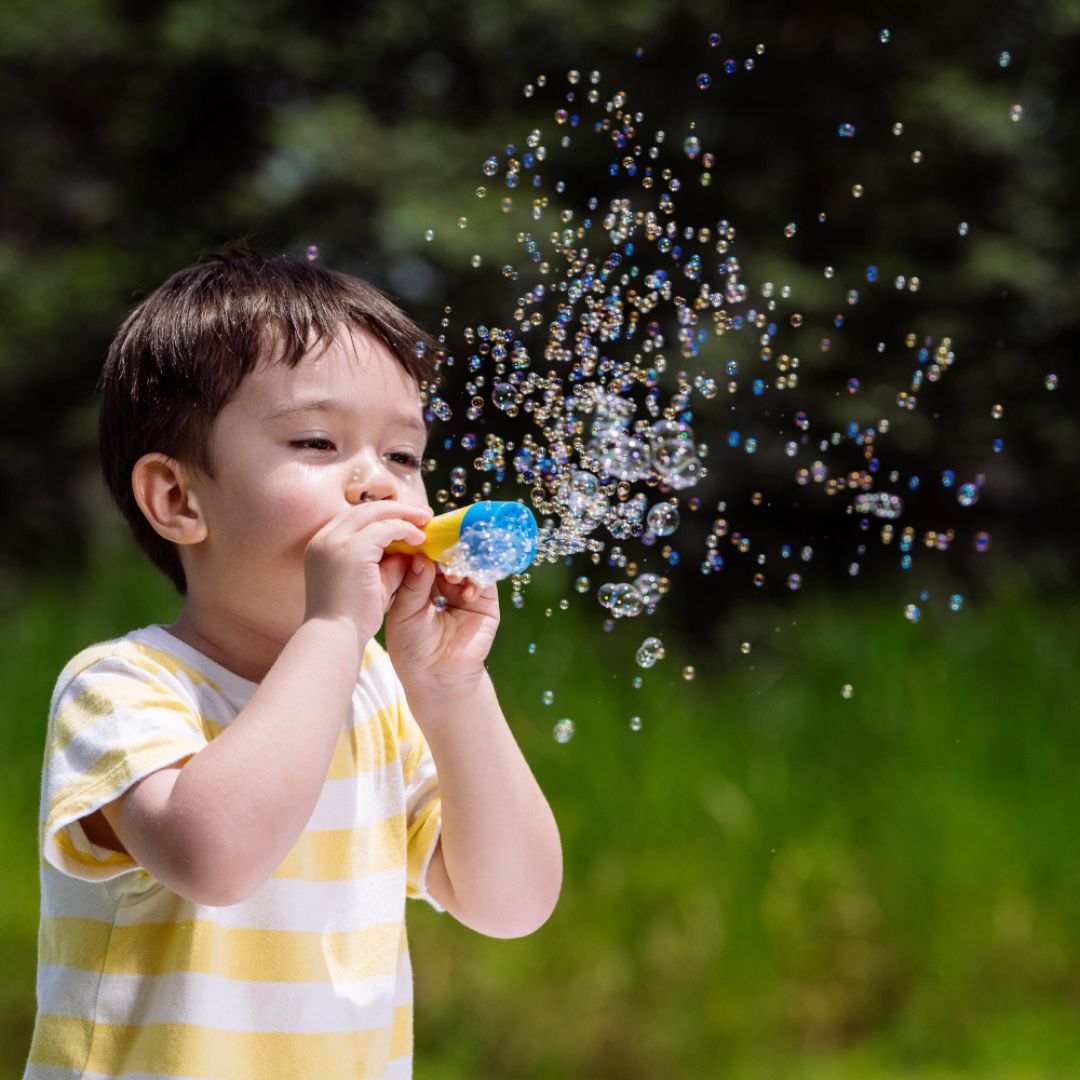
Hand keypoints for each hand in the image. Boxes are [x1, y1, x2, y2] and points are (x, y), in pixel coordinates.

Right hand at [302, 500, 432, 649]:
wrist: (335, 636)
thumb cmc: (351, 618)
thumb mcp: (371, 583)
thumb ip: (388, 563)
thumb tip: (411, 550)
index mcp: (322, 545)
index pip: (355, 519)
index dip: (382, 516)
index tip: (405, 519)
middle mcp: (324, 538)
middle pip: (364, 509)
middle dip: (395, 509)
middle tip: (422, 514)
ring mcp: (335, 541)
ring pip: (374, 512)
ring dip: (403, 515)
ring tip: (425, 521)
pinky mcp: (352, 549)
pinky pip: (385, 528)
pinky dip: (404, 529)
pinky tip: (420, 538)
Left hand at [384, 554, 499, 699]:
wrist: (436, 677)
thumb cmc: (412, 646)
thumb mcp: (404, 612)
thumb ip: (413, 584)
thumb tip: (421, 557)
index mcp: (422, 581)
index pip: (427, 554)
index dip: (425, 544)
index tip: (423, 534)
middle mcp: (445, 582)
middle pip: (451, 554)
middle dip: (447, 550)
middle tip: (443, 551)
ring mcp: (466, 590)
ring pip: (470, 563)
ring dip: (463, 564)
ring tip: (452, 577)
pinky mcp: (486, 602)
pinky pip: (486, 580)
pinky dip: (477, 580)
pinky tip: (466, 592)